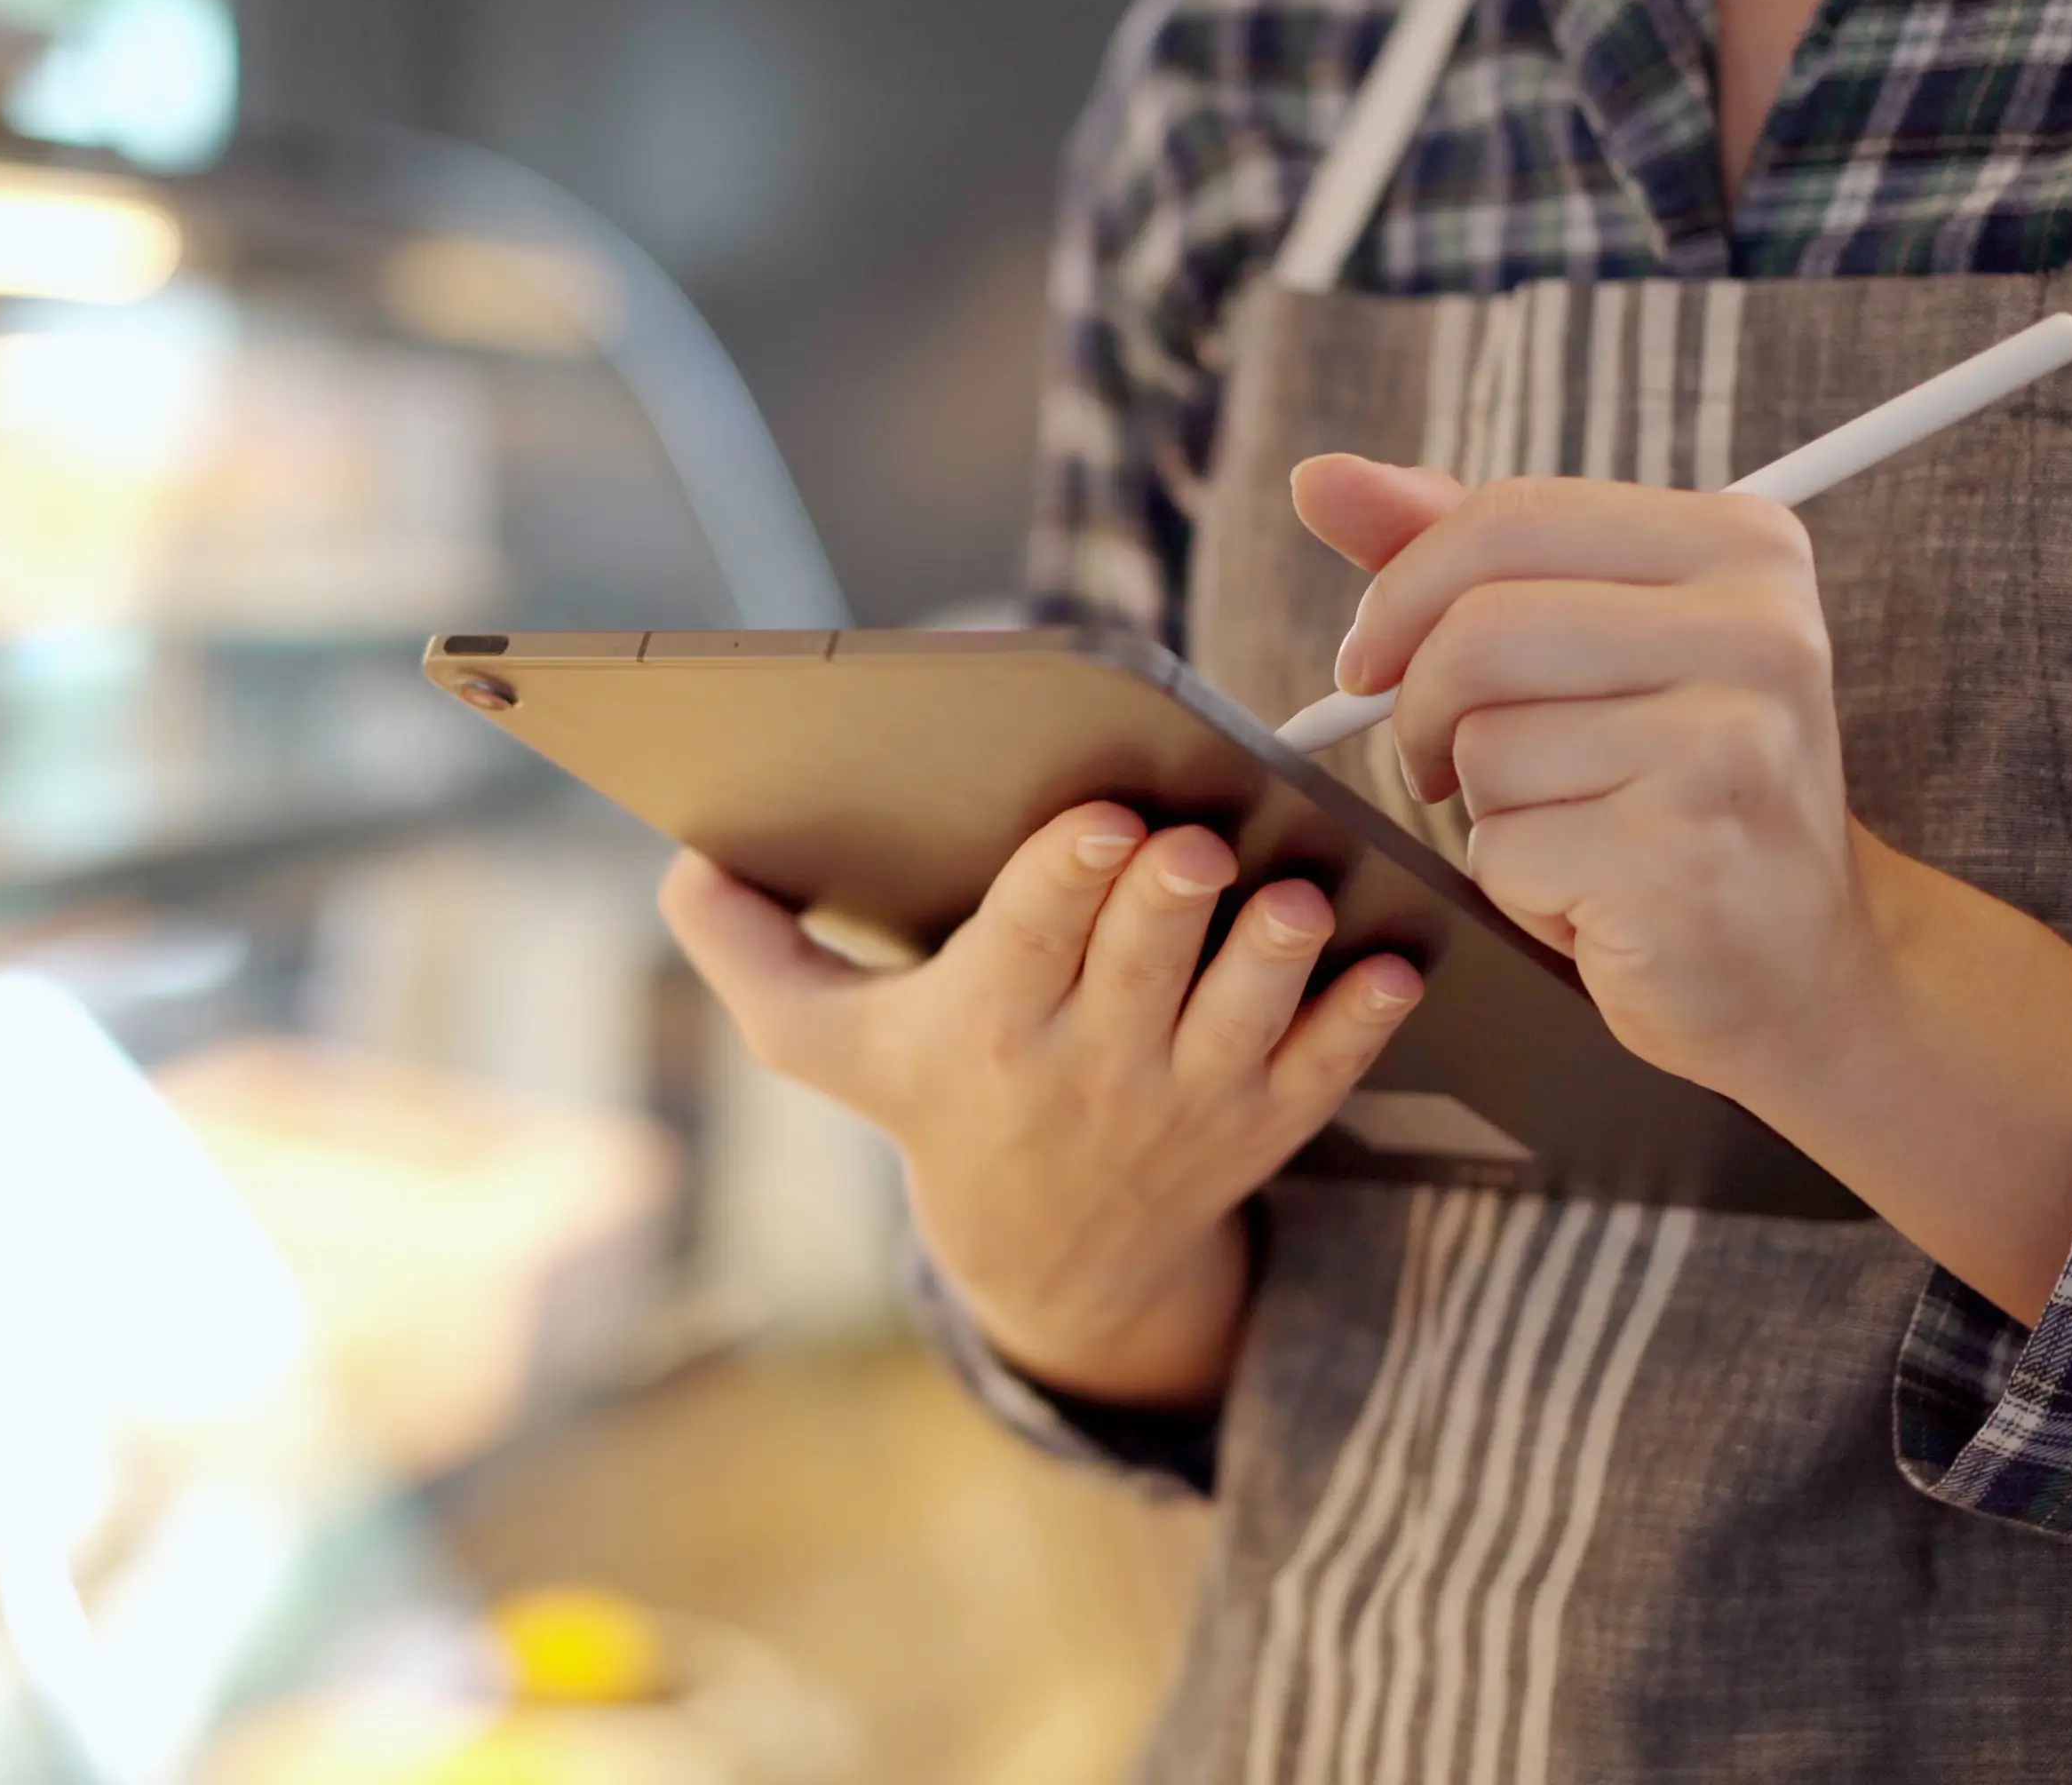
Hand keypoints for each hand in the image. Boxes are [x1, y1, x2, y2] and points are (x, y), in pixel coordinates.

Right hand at [658, 804, 1421, 1408]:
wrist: (1049, 1254)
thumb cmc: (933, 1098)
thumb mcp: (825, 1043)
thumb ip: (747, 952)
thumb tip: (682, 862)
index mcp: (984, 1025)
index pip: (1028, 938)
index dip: (1066, 877)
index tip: (1098, 818)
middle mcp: (1091, 1066)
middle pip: (1140, 966)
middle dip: (1167, 902)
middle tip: (1193, 840)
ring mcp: (1189, 1097)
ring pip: (1246, 1013)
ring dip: (1273, 956)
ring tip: (1294, 898)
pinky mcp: (1269, 1118)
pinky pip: (1330, 1067)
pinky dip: (1362, 1020)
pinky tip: (1390, 959)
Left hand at [1293, 453, 2071, 1323]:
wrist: (1797, 966)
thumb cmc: (1672, 790)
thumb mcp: (1586, 644)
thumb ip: (1456, 550)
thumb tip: (1321, 478)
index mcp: (1743, 545)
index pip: (1507, 520)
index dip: (1402, 592)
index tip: (1370, 662)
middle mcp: (1760, 631)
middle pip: (1477, 630)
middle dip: (1421, 711)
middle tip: (1444, 767)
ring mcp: (1732, 746)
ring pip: (1483, 745)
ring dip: (1486, 811)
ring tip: (1568, 832)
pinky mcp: (1683, 859)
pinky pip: (1505, 848)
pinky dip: (1515, 885)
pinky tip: (1592, 897)